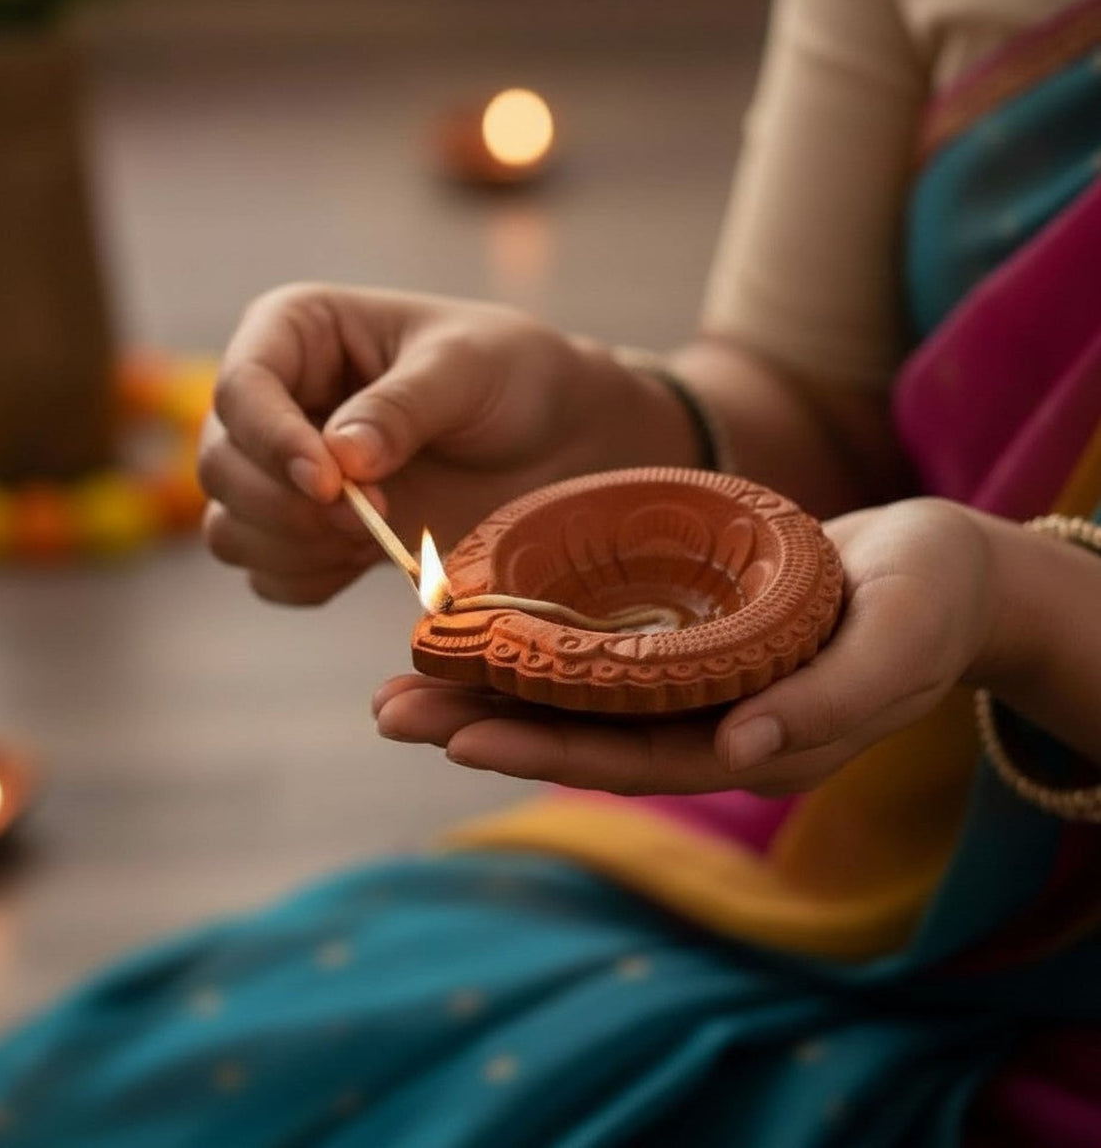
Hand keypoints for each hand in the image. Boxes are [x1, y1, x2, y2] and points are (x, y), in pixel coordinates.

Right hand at [199, 284, 691, 605]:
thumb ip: (402, 407)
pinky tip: (365, 560)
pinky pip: (268, 574)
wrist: (554, 441)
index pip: (240, 387)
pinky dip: (307, 578)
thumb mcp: (467, 370)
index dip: (269, 441)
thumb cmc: (512, 376)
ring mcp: (286, 472)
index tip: (328, 484)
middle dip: (286, 505)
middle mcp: (277, 402)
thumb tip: (338, 456)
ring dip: (294, 547)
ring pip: (230, 528)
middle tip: (374, 516)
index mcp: (297, 332)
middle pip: (220, 466)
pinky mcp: (310, 532)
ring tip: (374, 535)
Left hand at [373, 498, 998, 795]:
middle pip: (578, 733)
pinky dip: (536, 643)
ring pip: (574, 694)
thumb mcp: (897, 642)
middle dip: (482, 724)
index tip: (458, 737)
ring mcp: (690, 685)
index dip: (544, 750)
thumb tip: (737, 753)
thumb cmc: (930, 601)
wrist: (938, 568)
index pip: (630, 757)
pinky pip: (597, 649)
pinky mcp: (683, 642)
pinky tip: (479, 628)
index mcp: (752, 741)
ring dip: (489, 685)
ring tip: (404, 672)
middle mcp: (707, 724)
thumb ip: (826, 703)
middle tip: (386, 708)